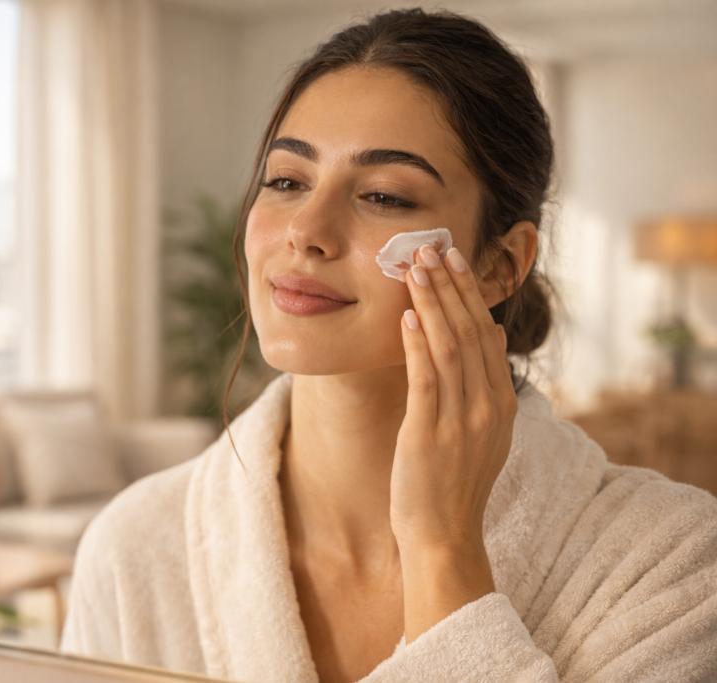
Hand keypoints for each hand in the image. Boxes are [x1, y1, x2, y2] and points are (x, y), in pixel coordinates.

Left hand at [391, 243, 516, 641]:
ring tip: (416, 267)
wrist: (445, 536)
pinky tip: (406, 315)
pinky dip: (417, 343)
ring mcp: (462, 420)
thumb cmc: (452, 483)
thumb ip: (484, 382)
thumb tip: (486, 332)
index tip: (453, 260)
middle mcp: (488, 406)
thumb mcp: (480, 430)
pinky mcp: (430, 434)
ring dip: (432, 303)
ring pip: (449, 346)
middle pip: (471, 332)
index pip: (486, 335)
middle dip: (450, 286)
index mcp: (501, 403)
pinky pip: (426, 379)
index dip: (469, 294)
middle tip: (432, 247)